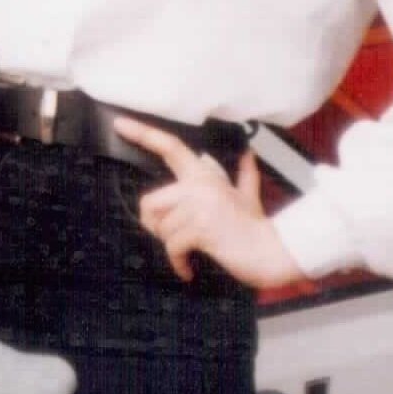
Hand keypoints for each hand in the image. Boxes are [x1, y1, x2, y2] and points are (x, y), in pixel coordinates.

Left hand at [114, 118, 307, 291]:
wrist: (271, 253)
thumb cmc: (256, 228)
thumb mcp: (248, 196)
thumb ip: (244, 174)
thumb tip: (248, 154)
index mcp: (205, 176)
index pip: (171, 147)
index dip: (143, 134)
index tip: (120, 125)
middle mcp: (200, 186)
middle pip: (150, 201)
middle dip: (156, 226)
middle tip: (175, 238)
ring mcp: (200, 206)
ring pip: (161, 228)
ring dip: (173, 246)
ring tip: (190, 252)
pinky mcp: (201, 229)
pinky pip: (172, 246)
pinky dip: (178, 262)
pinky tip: (188, 268)